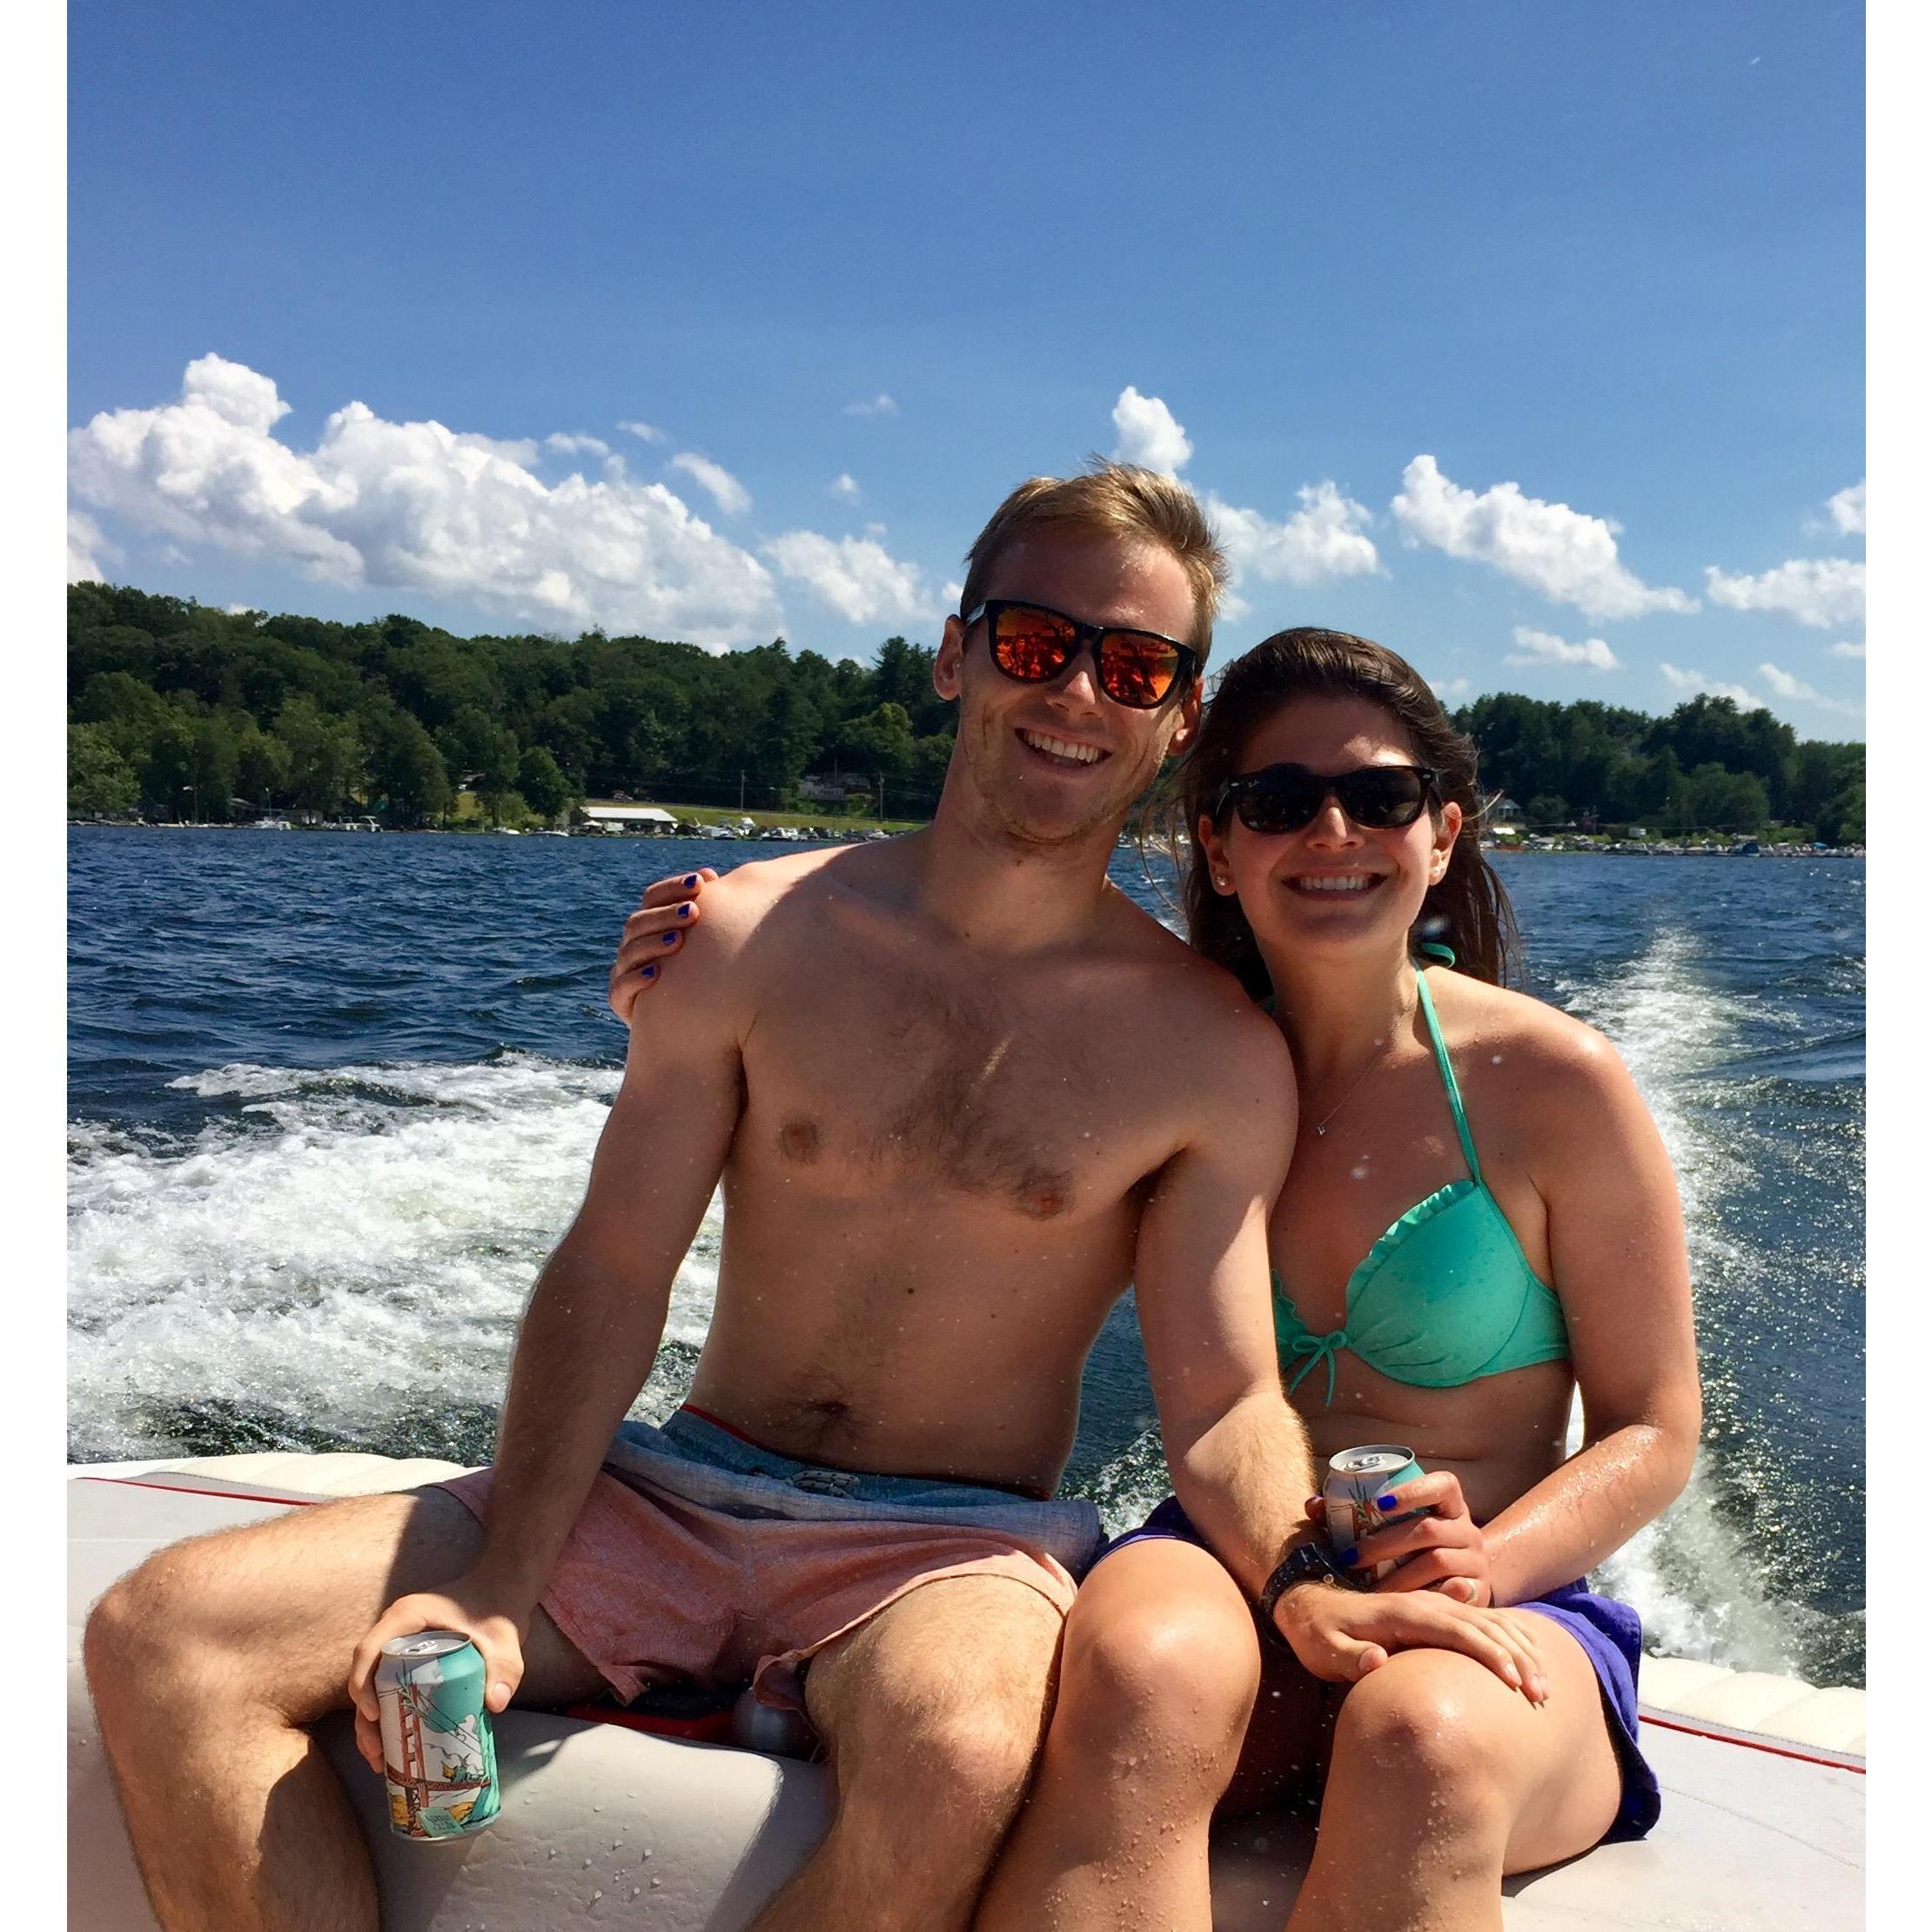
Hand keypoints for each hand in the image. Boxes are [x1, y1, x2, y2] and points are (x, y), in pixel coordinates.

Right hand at [345, 1578, 531, 1776]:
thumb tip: (495, 1705)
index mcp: (408, 1616)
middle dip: (365, 1717)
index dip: (363, 1683)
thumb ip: (503, 1667)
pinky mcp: (408, 1657)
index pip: (369, 1649)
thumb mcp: (504, 1638)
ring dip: (371, 1723)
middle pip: (366, 1675)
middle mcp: (395, 1629)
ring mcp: (399, 1643)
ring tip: (381, 1761)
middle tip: (377, 1754)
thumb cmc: (498, 1607)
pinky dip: (387, 1714)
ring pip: (373, 1685)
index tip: (374, 1716)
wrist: (502, 1589)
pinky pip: (388, 1685)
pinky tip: (394, 1745)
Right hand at [607, 867, 715, 1023]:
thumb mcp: (704, 942)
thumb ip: (705, 910)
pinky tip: (657, 974)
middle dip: (665, 915)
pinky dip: (636, 979)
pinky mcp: (621, 1001)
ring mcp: (624, 971)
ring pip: (629, 951)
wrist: (685, 1019)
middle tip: (693, 912)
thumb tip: (710, 875)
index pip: (652, 897)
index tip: (700, 882)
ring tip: (679, 940)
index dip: (672, 887)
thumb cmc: (700, 973)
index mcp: (650, 924)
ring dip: (653, 943)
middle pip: (638, 922)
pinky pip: (620, 988)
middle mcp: (633, 944)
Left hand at [1269, 1579, 1548, 1701]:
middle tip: (1542, 1694)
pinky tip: (1531, 1656)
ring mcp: (1433, 1606)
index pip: (1456, 1631)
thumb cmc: (1317, 1634)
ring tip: (1544, 1684)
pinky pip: (1482, 1621)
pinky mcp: (1436, 1614)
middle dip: (1516, 1658)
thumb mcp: (1324, 1650)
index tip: (1513, 1682)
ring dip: (1520, 1650)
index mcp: (1404, 1613)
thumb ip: (1350, 1657)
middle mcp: (1425, 1604)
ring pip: (1489, 1622)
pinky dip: (1510, 1637)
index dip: (1488, 1654)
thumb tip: (1378, 1660)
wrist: (1308, 1604)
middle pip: (1483, 1627)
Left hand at [1305, 1473, 1493, 1605]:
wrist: (1458, 1580)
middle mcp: (1467, 1528)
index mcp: (1449, 1503)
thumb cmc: (1409, 1546)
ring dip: (1401, 1576)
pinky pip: (1457, 1595)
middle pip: (1430, 1529)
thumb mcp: (1390, 1526)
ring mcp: (1475, 1560)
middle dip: (1387, 1543)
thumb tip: (1312, 1505)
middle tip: (1352, 1559)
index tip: (1377, 1505)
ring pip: (1439, 1562)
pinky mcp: (1479, 1592)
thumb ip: (1349, 1512)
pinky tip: (1406, 1607)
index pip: (1443, 1485)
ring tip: (1371, 1589)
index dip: (1412, 1492)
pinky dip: (1431, 1598)